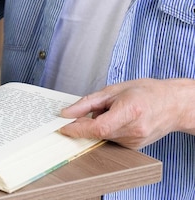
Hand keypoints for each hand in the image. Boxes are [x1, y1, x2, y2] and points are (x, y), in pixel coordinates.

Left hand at [60, 78, 194, 148]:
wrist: (174, 105)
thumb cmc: (147, 92)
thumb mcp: (114, 90)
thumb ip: (88, 103)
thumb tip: (66, 113)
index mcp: (130, 112)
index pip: (98, 127)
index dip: (77, 129)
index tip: (63, 127)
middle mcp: (134, 130)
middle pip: (98, 132)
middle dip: (87, 122)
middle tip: (94, 108)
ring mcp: (135, 141)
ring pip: (103, 136)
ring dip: (99, 124)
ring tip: (114, 110)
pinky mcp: (133, 147)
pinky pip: (111, 139)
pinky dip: (108, 129)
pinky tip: (120, 119)